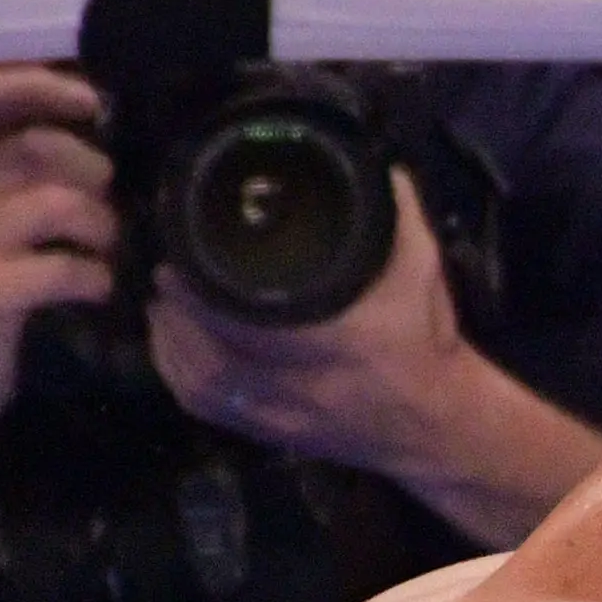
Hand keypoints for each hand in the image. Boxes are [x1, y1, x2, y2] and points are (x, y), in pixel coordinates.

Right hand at [0, 66, 119, 440]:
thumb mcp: (3, 206)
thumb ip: (39, 164)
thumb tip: (107, 120)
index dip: (40, 85)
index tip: (92, 98)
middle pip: (38, 147)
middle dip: (92, 169)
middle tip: (105, 200)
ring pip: (58, 205)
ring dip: (103, 226)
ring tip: (104, 247)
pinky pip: (62, 269)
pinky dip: (96, 278)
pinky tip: (95, 287)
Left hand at [147, 172, 478, 473]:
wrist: (438, 424)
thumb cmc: (426, 341)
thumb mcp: (423, 272)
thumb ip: (400, 219)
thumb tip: (375, 167)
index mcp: (343, 342)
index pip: (248, 324)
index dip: (200, 294)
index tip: (180, 258)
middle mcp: (308, 386)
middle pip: (212, 356)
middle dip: (177, 311)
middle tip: (166, 274)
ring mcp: (285, 417)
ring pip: (202, 384)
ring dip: (170, 340)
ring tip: (164, 303)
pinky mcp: (272, 435)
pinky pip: (205, 407)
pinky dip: (177, 372)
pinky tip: (171, 343)